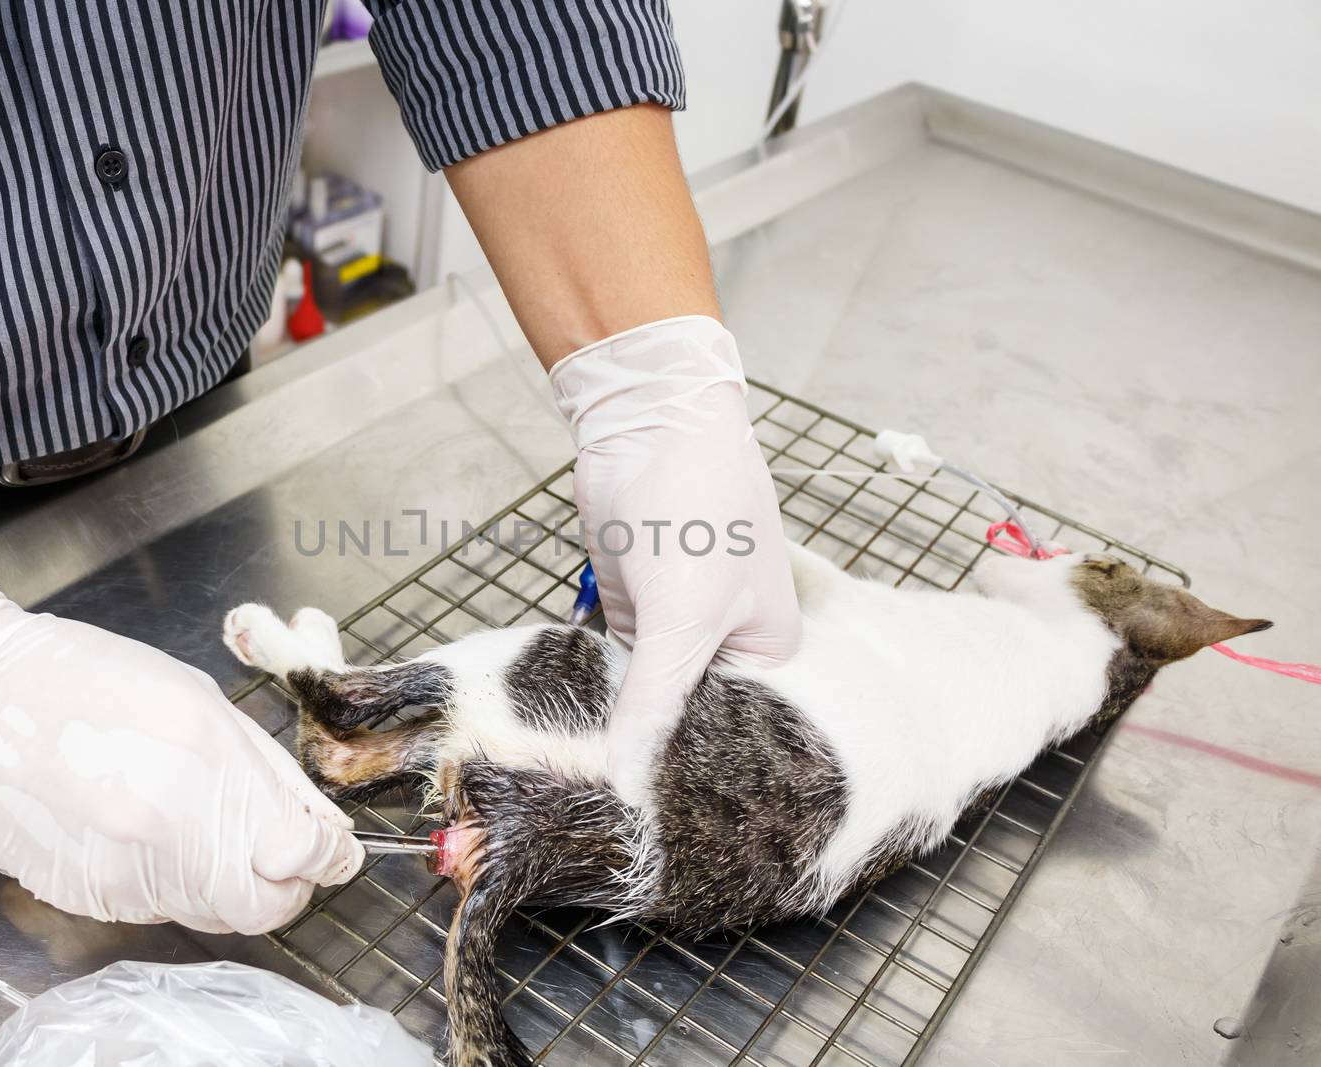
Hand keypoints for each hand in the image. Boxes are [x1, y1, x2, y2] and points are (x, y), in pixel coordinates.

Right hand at [0, 559, 361, 933]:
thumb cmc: (82, 679)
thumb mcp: (199, 700)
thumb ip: (265, 771)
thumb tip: (316, 822)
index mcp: (204, 762)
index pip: (300, 854)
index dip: (325, 856)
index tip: (327, 846)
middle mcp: (164, 827)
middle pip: (264, 907)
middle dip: (285, 885)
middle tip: (277, 852)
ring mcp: (120, 869)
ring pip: (211, 913)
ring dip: (228, 883)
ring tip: (200, 827)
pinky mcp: (84, 895)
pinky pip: (157, 907)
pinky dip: (171, 881)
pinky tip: (146, 832)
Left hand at [551, 316, 800, 804]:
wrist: (644, 424)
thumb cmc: (694, 508)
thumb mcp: (682, 617)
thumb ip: (656, 700)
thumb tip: (627, 779)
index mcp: (768, 653)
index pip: (735, 736)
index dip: (695, 775)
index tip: (650, 823)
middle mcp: (726, 650)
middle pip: (686, 720)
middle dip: (649, 755)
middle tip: (602, 817)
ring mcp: (675, 632)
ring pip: (644, 699)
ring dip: (615, 728)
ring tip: (575, 790)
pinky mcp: (633, 615)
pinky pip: (614, 670)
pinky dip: (595, 693)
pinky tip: (566, 735)